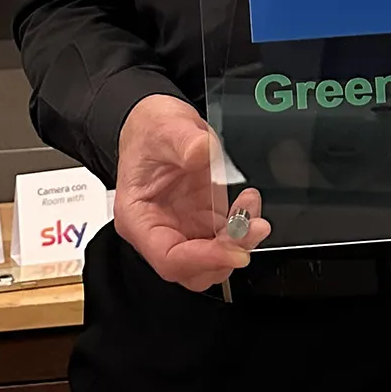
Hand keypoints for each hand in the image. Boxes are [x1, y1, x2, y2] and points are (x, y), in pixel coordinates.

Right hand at [113, 95, 268, 293]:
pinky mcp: (202, 220)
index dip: (203, 259)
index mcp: (138, 218)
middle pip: (193, 269)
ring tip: (252, 209)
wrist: (156, 122)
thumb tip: (200, 152)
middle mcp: (159, 230)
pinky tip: (249, 202)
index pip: (169, 258)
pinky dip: (243, 227)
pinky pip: (226, 239)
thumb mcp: (165, 127)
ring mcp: (182, 227)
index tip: (233, 249)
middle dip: (226, 255)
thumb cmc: (149, 131)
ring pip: (213, 259)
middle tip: (251, 228)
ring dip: (239, 241)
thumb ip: (184, 141)